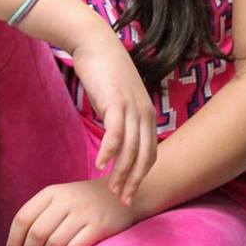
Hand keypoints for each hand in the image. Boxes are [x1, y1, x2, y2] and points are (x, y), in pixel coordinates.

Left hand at [5, 180, 136, 245]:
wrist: (119, 194)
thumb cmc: (82, 201)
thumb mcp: (60, 198)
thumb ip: (39, 214)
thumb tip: (16, 245)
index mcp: (52, 193)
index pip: (23, 218)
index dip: (13, 240)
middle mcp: (66, 200)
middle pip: (36, 234)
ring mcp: (84, 213)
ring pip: (54, 244)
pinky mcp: (100, 226)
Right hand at [67, 28, 156, 201]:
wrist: (95, 43)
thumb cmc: (103, 73)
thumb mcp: (117, 101)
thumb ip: (120, 122)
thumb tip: (114, 143)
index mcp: (147, 115)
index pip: (150, 154)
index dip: (140, 176)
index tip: (129, 192)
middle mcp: (145, 113)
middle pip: (144, 157)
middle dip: (134, 181)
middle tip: (123, 201)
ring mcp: (132, 107)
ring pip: (131, 149)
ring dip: (121, 172)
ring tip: (111, 189)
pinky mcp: (116, 102)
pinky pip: (115, 133)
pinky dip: (109, 152)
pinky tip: (100, 165)